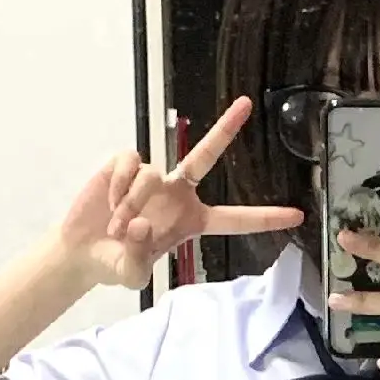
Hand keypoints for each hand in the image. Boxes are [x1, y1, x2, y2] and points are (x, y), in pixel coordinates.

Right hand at [59, 98, 301, 292]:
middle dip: (225, 129)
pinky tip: (108, 201)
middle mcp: (178, 192)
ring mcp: (153, 176)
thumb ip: (138, 259)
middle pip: (206, 156)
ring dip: (130, 203)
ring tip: (117, 225)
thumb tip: (140, 224)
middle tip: (247, 104)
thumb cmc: (115, 263)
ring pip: (151, 176)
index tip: (296, 216)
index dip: (265, 218)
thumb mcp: (132, 275)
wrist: (82, 251)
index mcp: (192, 221)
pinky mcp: (126, 164)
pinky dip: (117, 186)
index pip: (235, 219)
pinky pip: (129, 164)